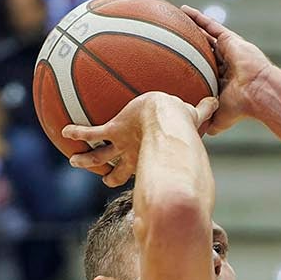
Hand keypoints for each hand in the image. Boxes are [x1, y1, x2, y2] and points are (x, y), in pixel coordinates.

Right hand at [63, 90, 218, 187]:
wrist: (165, 116)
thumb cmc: (181, 119)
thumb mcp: (193, 114)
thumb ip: (203, 110)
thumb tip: (217, 100)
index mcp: (150, 155)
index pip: (145, 167)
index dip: (143, 174)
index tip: (137, 179)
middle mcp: (134, 154)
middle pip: (120, 171)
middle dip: (112, 177)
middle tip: (106, 179)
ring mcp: (122, 144)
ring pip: (99, 157)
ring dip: (87, 160)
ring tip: (74, 161)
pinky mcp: (113, 130)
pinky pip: (91, 133)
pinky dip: (77, 132)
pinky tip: (64, 131)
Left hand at [180, 6, 278, 134]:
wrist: (260, 93)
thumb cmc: (242, 108)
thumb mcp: (219, 118)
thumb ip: (207, 120)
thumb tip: (195, 130)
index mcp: (224, 82)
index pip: (205, 72)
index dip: (193, 68)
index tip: (178, 65)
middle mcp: (226, 65)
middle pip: (205, 52)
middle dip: (192, 46)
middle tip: (174, 39)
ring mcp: (229, 52)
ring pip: (207, 36)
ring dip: (193, 28)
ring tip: (176, 19)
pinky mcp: (232, 41)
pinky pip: (211, 26)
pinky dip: (198, 19)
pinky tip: (184, 11)